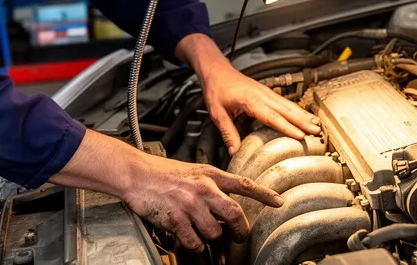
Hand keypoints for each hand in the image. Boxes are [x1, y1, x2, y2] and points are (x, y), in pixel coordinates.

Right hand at [120, 153, 284, 251]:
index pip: (244, 185)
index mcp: (210, 175)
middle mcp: (203, 189)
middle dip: (241, 230)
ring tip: (202, 231)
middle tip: (239, 236)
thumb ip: (212, 183)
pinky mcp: (176, 218)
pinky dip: (194, 244)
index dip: (264, 194)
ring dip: (211, 237)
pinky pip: (194, 241)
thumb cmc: (164, 173)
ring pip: (215, 232)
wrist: (137, 174)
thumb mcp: (194, 171)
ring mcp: (190, 204)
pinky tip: (188, 237)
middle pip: (235, 214)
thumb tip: (228, 201)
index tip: (279, 202)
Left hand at [201, 65, 320, 155]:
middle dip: (303, 121)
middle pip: (286, 110)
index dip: (287, 127)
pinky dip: (296, 109)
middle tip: (317, 132)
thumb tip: (235, 151)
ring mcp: (266, 92)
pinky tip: (303, 115)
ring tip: (316, 125)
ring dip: (303, 115)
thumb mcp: (218, 113)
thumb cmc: (217, 89)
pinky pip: (285, 102)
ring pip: (288, 105)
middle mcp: (262, 95)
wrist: (217, 71)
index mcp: (250, 100)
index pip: (272, 117)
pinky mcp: (267, 92)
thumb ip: (228, 132)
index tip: (300, 135)